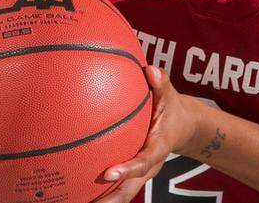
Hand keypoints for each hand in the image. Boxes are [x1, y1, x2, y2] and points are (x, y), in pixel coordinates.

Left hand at [96, 66, 202, 202]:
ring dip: (103, 201)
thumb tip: (150, 70)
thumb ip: (161, 82)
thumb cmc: (171, 108)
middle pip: (129, 189)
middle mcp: (149, 165)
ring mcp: (140, 173)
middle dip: (111, 200)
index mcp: (158, 148)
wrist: (183, 127)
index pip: (143, 162)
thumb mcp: (170, 94)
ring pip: (121, 193)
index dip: (127, 169)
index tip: (107, 174)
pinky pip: (115, 185)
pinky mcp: (132, 174)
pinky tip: (75, 191)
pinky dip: (98, 191)